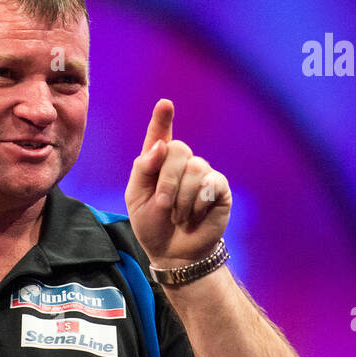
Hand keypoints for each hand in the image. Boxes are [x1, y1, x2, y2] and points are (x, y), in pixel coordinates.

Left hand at [124, 99, 230, 267]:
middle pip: (177, 149)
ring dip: (181, 197)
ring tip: (178, 216)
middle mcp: (181, 164)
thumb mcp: (136, 197)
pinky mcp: (218, 188)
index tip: (165, 103)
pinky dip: (198, 203)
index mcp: (156, 163)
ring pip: (195, 167)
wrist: (174, 252)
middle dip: (167, 180)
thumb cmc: (152, 224)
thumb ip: (143, 168)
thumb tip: (160, 146)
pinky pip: (211, 183)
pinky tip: (195, 215)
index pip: (159, 135)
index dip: (162, 119)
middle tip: (162, 205)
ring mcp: (202, 174)